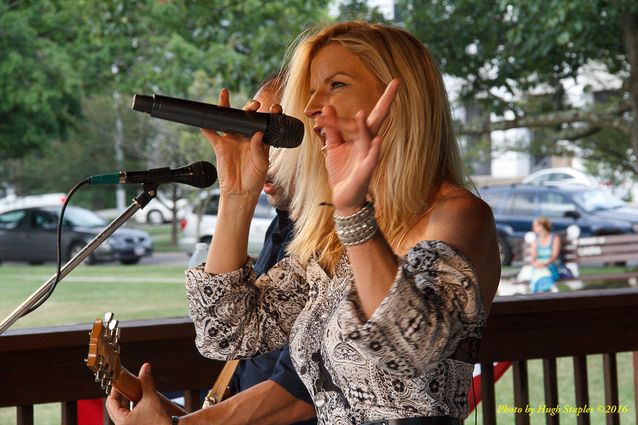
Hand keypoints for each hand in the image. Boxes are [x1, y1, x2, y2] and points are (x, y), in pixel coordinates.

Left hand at [105, 363, 170, 424]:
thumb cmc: (159, 420)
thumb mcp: (151, 398)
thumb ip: (146, 382)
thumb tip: (145, 367)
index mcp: (121, 420)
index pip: (110, 402)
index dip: (114, 390)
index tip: (120, 382)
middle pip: (113, 408)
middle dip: (120, 395)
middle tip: (126, 386)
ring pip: (119, 413)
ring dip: (124, 402)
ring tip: (131, 392)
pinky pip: (125, 417)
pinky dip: (128, 409)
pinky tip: (135, 402)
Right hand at [201, 88, 269, 196]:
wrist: (241, 191)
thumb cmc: (255, 179)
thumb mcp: (262, 164)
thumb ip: (259, 149)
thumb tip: (257, 134)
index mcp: (260, 140)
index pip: (266, 122)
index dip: (271, 114)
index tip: (276, 108)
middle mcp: (245, 137)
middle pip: (246, 117)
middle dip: (250, 108)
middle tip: (255, 105)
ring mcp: (232, 140)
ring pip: (227, 120)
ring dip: (225, 107)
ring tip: (224, 94)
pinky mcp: (220, 146)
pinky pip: (211, 133)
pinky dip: (206, 125)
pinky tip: (204, 116)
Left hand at [315, 79, 399, 212]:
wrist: (344, 197)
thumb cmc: (342, 171)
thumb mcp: (334, 147)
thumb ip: (332, 129)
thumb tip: (328, 107)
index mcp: (360, 136)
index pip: (363, 116)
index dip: (357, 107)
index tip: (336, 104)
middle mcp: (367, 143)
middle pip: (378, 119)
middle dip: (387, 101)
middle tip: (396, 83)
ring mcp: (368, 157)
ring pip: (368, 139)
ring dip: (364, 127)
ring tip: (360, 113)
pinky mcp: (366, 171)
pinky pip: (371, 160)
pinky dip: (374, 151)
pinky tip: (377, 141)